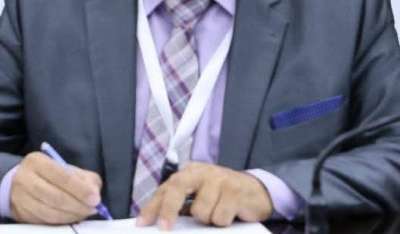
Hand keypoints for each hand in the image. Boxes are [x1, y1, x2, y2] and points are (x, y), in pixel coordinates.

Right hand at [8, 151, 103, 223]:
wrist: (22, 183)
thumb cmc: (49, 175)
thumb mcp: (66, 168)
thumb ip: (84, 178)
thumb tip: (94, 194)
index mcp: (37, 161)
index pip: (60, 175)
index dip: (79, 189)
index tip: (95, 199)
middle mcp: (25, 178)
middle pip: (54, 196)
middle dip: (78, 205)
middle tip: (92, 209)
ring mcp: (20, 198)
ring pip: (50, 212)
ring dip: (71, 216)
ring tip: (83, 213)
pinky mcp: (21, 213)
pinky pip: (45, 221)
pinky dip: (62, 221)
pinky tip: (71, 217)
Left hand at [137, 162, 272, 229]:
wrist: (256, 191)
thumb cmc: (222, 196)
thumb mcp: (200, 195)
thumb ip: (182, 205)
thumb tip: (160, 223)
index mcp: (189, 172)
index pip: (165, 188)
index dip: (152, 207)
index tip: (143, 224)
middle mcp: (202, 172)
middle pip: (177, 188)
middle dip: (168, 211)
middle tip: (165, 229)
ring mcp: (219, 179)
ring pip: (200, 210)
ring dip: (207, 219)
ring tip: (217, 214)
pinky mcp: (235, 190)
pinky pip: (219, 217)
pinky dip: (222, 221)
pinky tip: (229, 214)